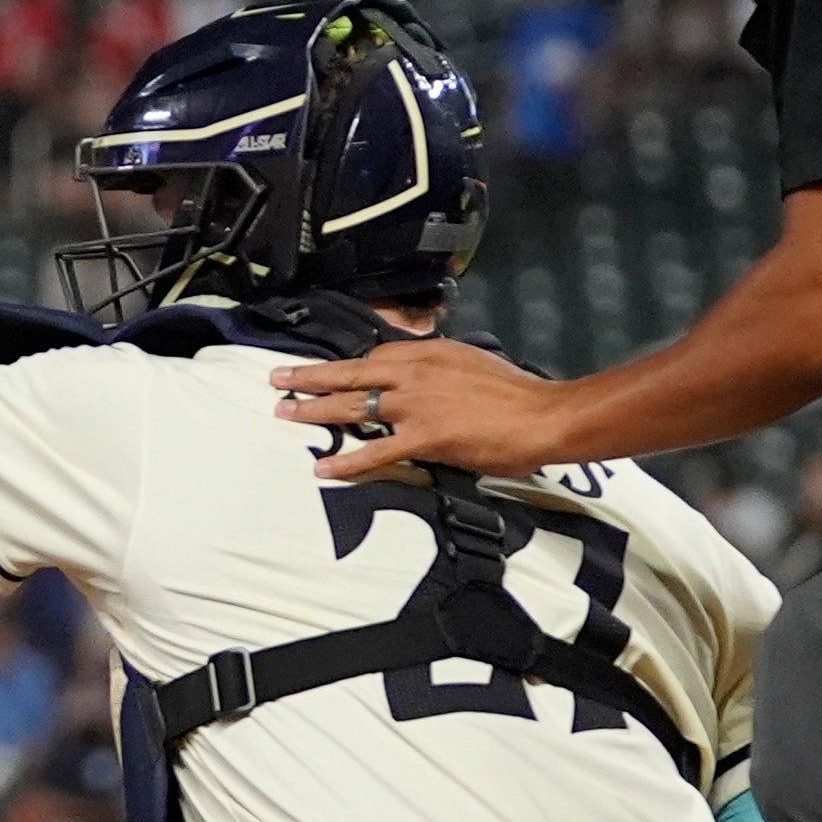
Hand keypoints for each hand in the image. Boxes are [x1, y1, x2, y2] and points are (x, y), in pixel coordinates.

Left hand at [272, 335, 581, 480]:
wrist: (543, 415)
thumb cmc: (515, 393)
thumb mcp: (471, 363)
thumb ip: (440, 369)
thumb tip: (422, 379)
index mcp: (427, 352)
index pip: (374, 356)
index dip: (345, 366)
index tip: (324, 369)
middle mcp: (414, 373)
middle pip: (349, 373)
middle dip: (310, 376)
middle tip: (278, 379)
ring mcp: (415, 405)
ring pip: (352, 405)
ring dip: (314, 410)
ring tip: (284, 414)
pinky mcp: (424, 437)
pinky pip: (376, 451)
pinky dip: (347, 461)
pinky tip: (325, 468)